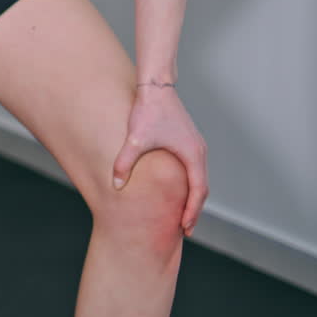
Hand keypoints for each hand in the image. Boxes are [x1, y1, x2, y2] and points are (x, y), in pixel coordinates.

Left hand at [112, 83, 207, 235]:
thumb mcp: (134, 139)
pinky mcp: (188, 141)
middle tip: (184, 230)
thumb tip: (115, 185)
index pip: (198, 191)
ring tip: (181, 214)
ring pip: (198, 178)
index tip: (184, 228)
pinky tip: (176, 190)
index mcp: (192, 155)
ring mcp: (195, 146)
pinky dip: (189, 184)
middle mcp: (199, 152)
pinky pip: (193, 169)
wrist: (155, 86)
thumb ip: (125, 163)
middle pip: (201, 188)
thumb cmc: (148, 111)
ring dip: (192, 197)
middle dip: (193, 209)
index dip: (191, 211)